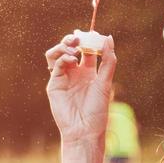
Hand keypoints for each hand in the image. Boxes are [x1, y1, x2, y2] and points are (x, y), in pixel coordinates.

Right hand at [44, 31, 115, 145]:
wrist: (84, 129)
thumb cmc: (97, 110)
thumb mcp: (105, 82)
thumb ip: (108, 60)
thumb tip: (109, 38)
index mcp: (88, 73)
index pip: (86, 50)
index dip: (88, 40)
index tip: (92, 33)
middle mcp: (74, 73)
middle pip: (69, 49)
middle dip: (72, 40)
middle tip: (78, 37)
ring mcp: (63, 78)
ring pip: (57, 54)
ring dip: (63, 46)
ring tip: (73, 48)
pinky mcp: (54, 84)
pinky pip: (54, 66)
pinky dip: (62, 58)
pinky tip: (72, 60)